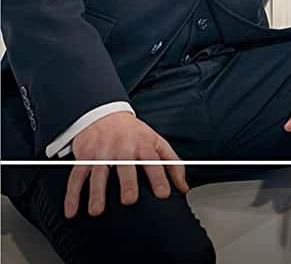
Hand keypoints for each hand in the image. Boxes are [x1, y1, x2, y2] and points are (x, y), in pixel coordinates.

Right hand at [65, 112, 187, 217]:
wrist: (105, 115)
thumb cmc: (135, 134)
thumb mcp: (157, 142)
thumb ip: (172, 164)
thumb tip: (184, 188)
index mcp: (143, 145)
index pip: (153, 161)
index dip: (160, 177)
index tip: (164, 194)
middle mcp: (123, 149)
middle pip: (125, 166)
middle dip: (127, 182)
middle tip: (129, 200)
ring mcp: (102, 153)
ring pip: (98, 173)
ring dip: (96, 192)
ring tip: (96, 211)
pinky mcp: (85, 157)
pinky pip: (77, 177)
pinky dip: (72, 195)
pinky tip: (72, 211)